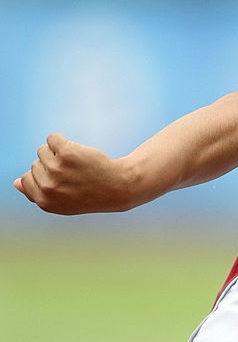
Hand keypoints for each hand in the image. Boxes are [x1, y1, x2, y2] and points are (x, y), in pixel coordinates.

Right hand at [13, 133, 138, 214]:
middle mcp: (48, 186)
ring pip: (43, 150)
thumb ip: (37, 194)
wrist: (118, 187)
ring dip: (58, 154)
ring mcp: (56, 169)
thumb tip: (16, 182)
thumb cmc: (90, 195)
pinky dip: (62, 142)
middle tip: (74, 177)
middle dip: (52, 166)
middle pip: (35, 163)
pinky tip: (78, 154)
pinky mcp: (66, 152)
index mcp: (44, 201)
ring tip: (77, 166)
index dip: (44, 177)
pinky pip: (52, 138)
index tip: (63, 183)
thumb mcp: (62, 203)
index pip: (26, 178)